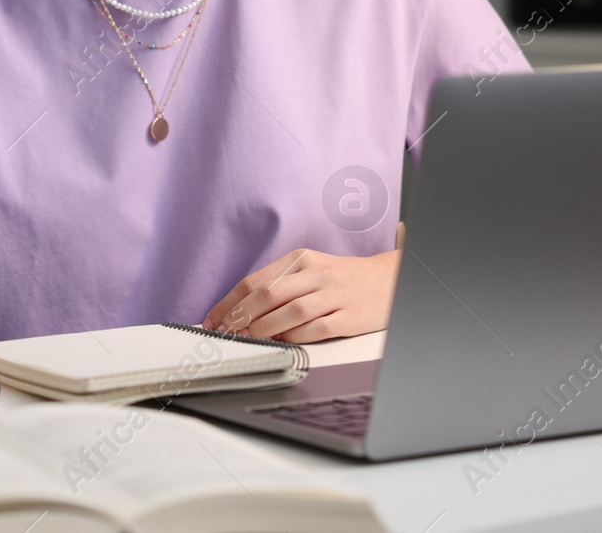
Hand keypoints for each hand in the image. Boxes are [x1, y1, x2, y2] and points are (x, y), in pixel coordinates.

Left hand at [200, 248, 401, 342]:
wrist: (388, 280)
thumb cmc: (341, 279)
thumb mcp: (309, 271)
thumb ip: (279, 286)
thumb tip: (241, 312)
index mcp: (300, 259)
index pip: (255, 281)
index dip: (229, 303)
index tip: (213, 320)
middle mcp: (315, 273)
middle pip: (268, 295)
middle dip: (240, 317)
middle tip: (224, 333)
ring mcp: (333, 295)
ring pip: (290, 312)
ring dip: (263, 329)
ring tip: (246, 339)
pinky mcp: (348, 317)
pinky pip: (315, 329)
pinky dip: (295, 338)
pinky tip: (282, 343)